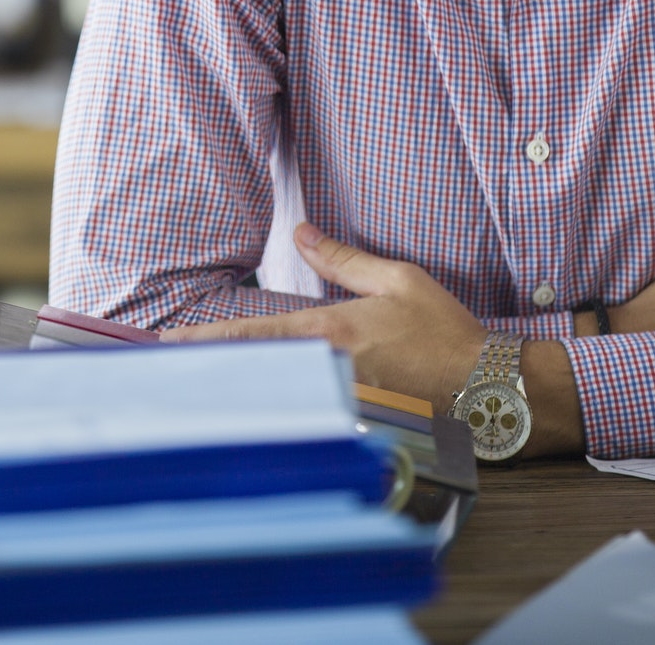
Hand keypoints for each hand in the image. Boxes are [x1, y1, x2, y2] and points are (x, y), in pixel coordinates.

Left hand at [160, 222, 485, 404]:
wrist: (487, 385)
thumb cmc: (445, 331)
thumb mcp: (398, 279)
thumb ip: (343, 259)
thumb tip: (303, 231)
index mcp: (332, 331)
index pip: (256, 334)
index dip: (208, 339)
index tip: (171, 342)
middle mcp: (329, 369)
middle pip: (255, 370)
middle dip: (209, 368)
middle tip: (167, 365)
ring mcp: (340, 401)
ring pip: (277, 395)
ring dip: (237, 389)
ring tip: (197, 384)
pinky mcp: (355, 422)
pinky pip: (307, 412)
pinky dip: (278, 409)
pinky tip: (257, 407)